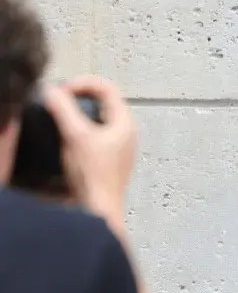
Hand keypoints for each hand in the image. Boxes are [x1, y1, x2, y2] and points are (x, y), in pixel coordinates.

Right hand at [43, 76, 136, 230]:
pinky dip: (83, 128)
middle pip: (105, 101)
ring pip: (100, 118)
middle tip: (63, 99)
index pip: (107, 87)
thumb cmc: (95, 177)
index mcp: (125, 123)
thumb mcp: (76, 136)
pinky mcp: (110, 159)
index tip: (65, 90)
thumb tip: (54, 93)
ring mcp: (120, 148)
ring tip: (64, 117)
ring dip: (81, 112)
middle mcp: (127, 134)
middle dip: (82, 96)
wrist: (99, 209)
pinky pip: (97, 134)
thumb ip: (63, 109)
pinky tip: (70, 138)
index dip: (84, 83)